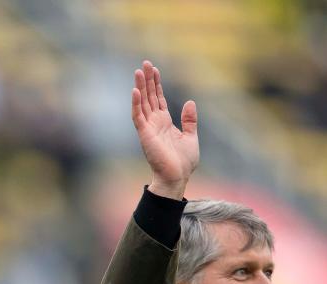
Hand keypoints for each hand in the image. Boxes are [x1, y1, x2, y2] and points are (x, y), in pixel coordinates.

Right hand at [131, 61, 197, 199]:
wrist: (177, 177)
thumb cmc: (183, 162)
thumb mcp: (191, 136)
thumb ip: (189, 119)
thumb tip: (190, 102)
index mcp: (165, 122)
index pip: (158, 99)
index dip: (156, 84)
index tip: (155, 70)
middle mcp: (154, 123)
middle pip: (149, 97)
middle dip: (147, 80)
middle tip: (145, 63)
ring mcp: (148, 128)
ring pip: (142, 103)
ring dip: (140, 87)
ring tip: (138, 71)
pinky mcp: (144, 135)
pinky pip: (138, 116)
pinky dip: (136, 104)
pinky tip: (135, 91)